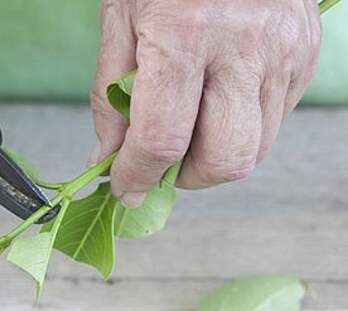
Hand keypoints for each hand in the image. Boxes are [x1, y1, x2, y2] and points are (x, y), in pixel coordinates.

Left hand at [90, 0, 321, 206]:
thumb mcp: (120, 20)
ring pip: (255, 149)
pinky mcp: (305, 55)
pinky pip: (274, 121)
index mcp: (184, 35)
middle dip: (187, 177)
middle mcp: (244, 47)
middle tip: (163, 161)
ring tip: (190, 128)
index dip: (137, 176)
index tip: (125, 188)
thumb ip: (110, 98)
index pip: (163, 139)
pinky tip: (218, 100)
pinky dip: (240, 128)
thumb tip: (106, 160)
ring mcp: (284, 53)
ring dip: (214, 156)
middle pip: (226, 160)